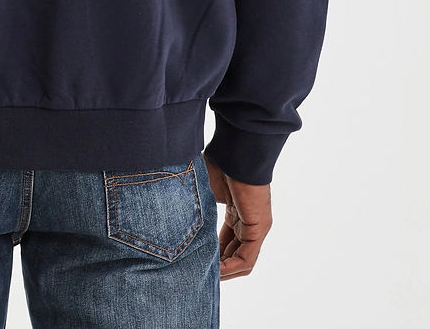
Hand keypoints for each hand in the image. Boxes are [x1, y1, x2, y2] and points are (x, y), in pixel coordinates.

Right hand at [202, 153, 272, 279]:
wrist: (235, 151)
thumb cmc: (218, 162)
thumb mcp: (203, 190)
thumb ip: (196, 207)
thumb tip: (171, 213)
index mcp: (236, 210)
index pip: (225, 240)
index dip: (211, 253)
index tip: (195, 260)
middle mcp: (248, 221)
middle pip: (233, 252)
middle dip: (217, 266)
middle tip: (198, 274)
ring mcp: (256, 226)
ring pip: (242, 260)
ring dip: (225, 271)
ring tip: (206, 277)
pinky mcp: (259, 228)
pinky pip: (247, 258)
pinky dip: (231, 267)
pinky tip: (216, 272)